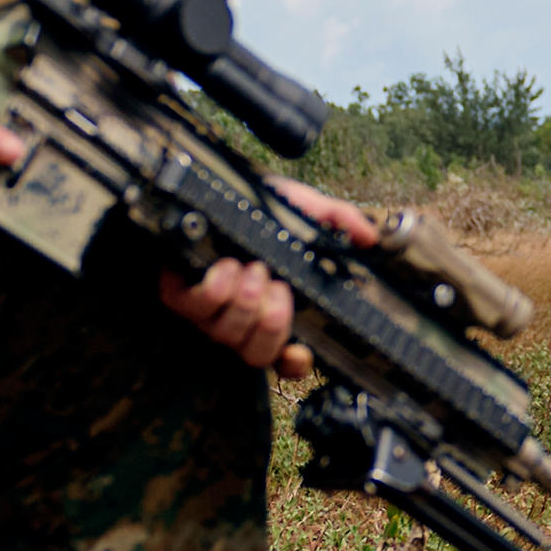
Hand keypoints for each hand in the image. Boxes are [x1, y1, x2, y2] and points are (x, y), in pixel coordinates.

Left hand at [158, 180, 382, 375]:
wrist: (220, 187)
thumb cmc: (266, 208)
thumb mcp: (308, 210)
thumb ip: (340, 222)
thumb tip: (369, 237)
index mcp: (278, 312)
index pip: (288, 361)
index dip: (294, 363)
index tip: (300, 350)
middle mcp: (244, 322)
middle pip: (258, 353)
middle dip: (271, 323)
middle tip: (276, 284)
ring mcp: (211, 314)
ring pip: (228, 334)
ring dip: (245, 301)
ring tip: (252, 266)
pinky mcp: (181, 296)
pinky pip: (195, 309)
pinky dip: (214, 290)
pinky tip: (226, 266)